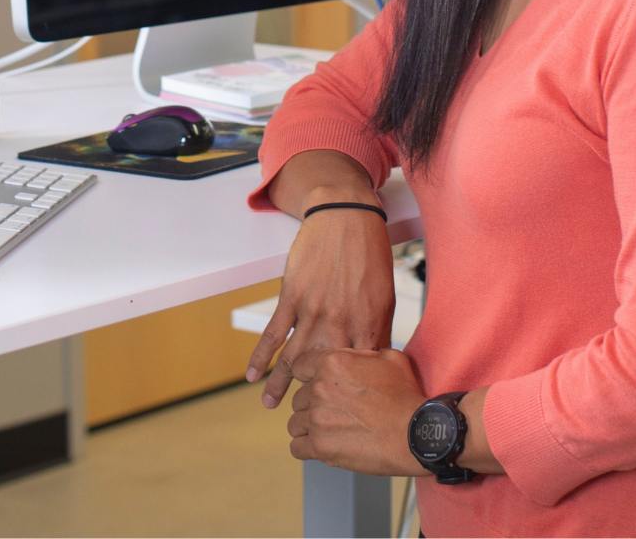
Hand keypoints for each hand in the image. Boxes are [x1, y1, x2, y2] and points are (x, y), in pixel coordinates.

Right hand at [246, 204, 394, 407]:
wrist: (346, 216)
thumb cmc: (370, 255)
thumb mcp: (384, 295)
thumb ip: (377, 330)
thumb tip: (373, 362)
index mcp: (368, 324)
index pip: (359, 371)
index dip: (349, 394)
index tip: (342, 412)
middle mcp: (340, 322)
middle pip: (323, 371)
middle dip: (313, 396)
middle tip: (304, 419)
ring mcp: (314, 310)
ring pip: (293, 357)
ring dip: (280, 384)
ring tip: (271, 406)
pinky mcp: (292, 296)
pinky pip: (274, 332)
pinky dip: (261, 355)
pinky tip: (251, 374)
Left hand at [287, 347, 424, 474]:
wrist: (415, 433)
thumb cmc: (405, 396)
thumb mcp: (388, 358)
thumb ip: (361, 354)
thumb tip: (354, 356)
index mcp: (332, 363)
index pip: (299, 366)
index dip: (308, 375)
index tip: (316, 384)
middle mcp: (319, 389)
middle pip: (299, 397)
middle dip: (312, 404)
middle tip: (333, 411)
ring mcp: (318, 419)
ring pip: (295, 423)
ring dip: (308, 427)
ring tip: (329, 430)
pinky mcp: (320, 447)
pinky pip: (297, 447)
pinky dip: (307, 448)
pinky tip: (322, 445)